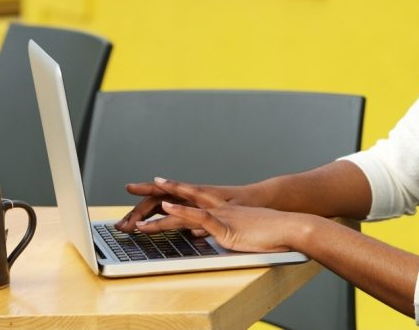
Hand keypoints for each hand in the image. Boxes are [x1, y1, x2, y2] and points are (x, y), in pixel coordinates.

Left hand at [131, 177, 308, 253]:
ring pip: (185, 206)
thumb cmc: (265, 231)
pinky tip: (170, 207)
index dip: (162, 194)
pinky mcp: (227, 225)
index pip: (183, 197)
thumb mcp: (233, 230)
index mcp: (214, 207)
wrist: (288, 225)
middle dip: (153, 192)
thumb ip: (212, 228)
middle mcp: (215, 205)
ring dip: (161, 207)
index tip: (144, 189)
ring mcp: (220, 213)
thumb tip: (193, 232)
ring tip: (140, 208)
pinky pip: (201, 216)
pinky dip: (184, 211)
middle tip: (130, 187)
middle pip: (178, 196)